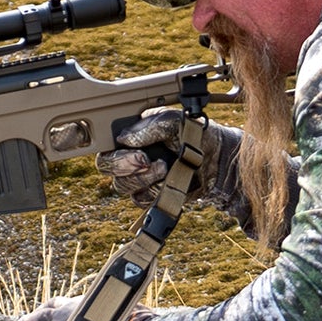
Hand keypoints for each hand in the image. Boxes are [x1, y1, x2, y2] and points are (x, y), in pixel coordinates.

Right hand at [97, 109, 239, 207]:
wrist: (216, 159)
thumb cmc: (194, 133)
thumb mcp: (173, 121)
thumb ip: (149, 126)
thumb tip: (124, 138)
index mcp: (129, 135)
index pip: (105, 147)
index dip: (114, 153)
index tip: (136, 152)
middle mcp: (129, 156)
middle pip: (107, 168)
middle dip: (125, 167)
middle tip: (146, 161)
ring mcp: (138, 176)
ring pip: (122, 186)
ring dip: (143, 179)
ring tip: (164, 168)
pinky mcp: (150, 194)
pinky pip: (141, 199)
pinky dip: (154, 191)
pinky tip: (169, 180)